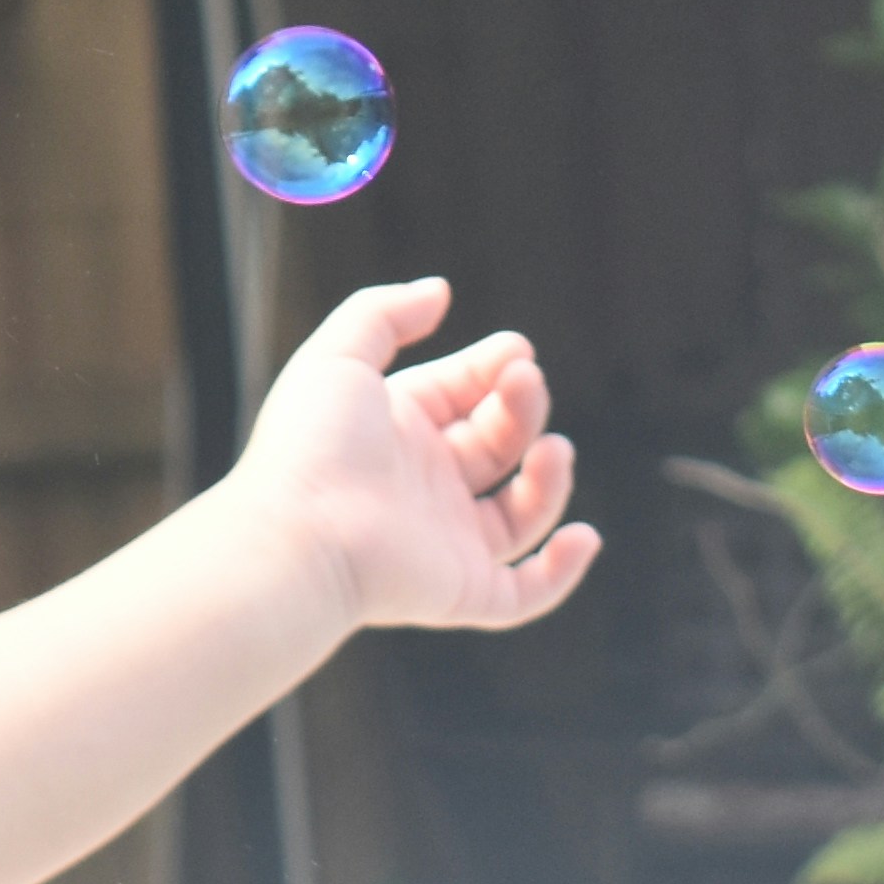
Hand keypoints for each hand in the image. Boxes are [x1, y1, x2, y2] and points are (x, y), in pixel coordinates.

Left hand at [234, 279, 593, 633]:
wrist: (299, 536)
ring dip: (549, 479)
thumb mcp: (339, 356)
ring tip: (553, 448)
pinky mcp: (460, 590)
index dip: (492, 369)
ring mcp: (444, 540)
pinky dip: (562, 571)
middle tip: (524, 381)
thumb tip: (440, 290)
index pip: (461, 394)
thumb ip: (384, 314)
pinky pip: (524, 593)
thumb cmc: (311, 444)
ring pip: (520, 514)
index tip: (516, 349)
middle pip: (495, 444)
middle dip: (521, 408)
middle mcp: (423, 486)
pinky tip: (584, 535)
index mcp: (396, 432)